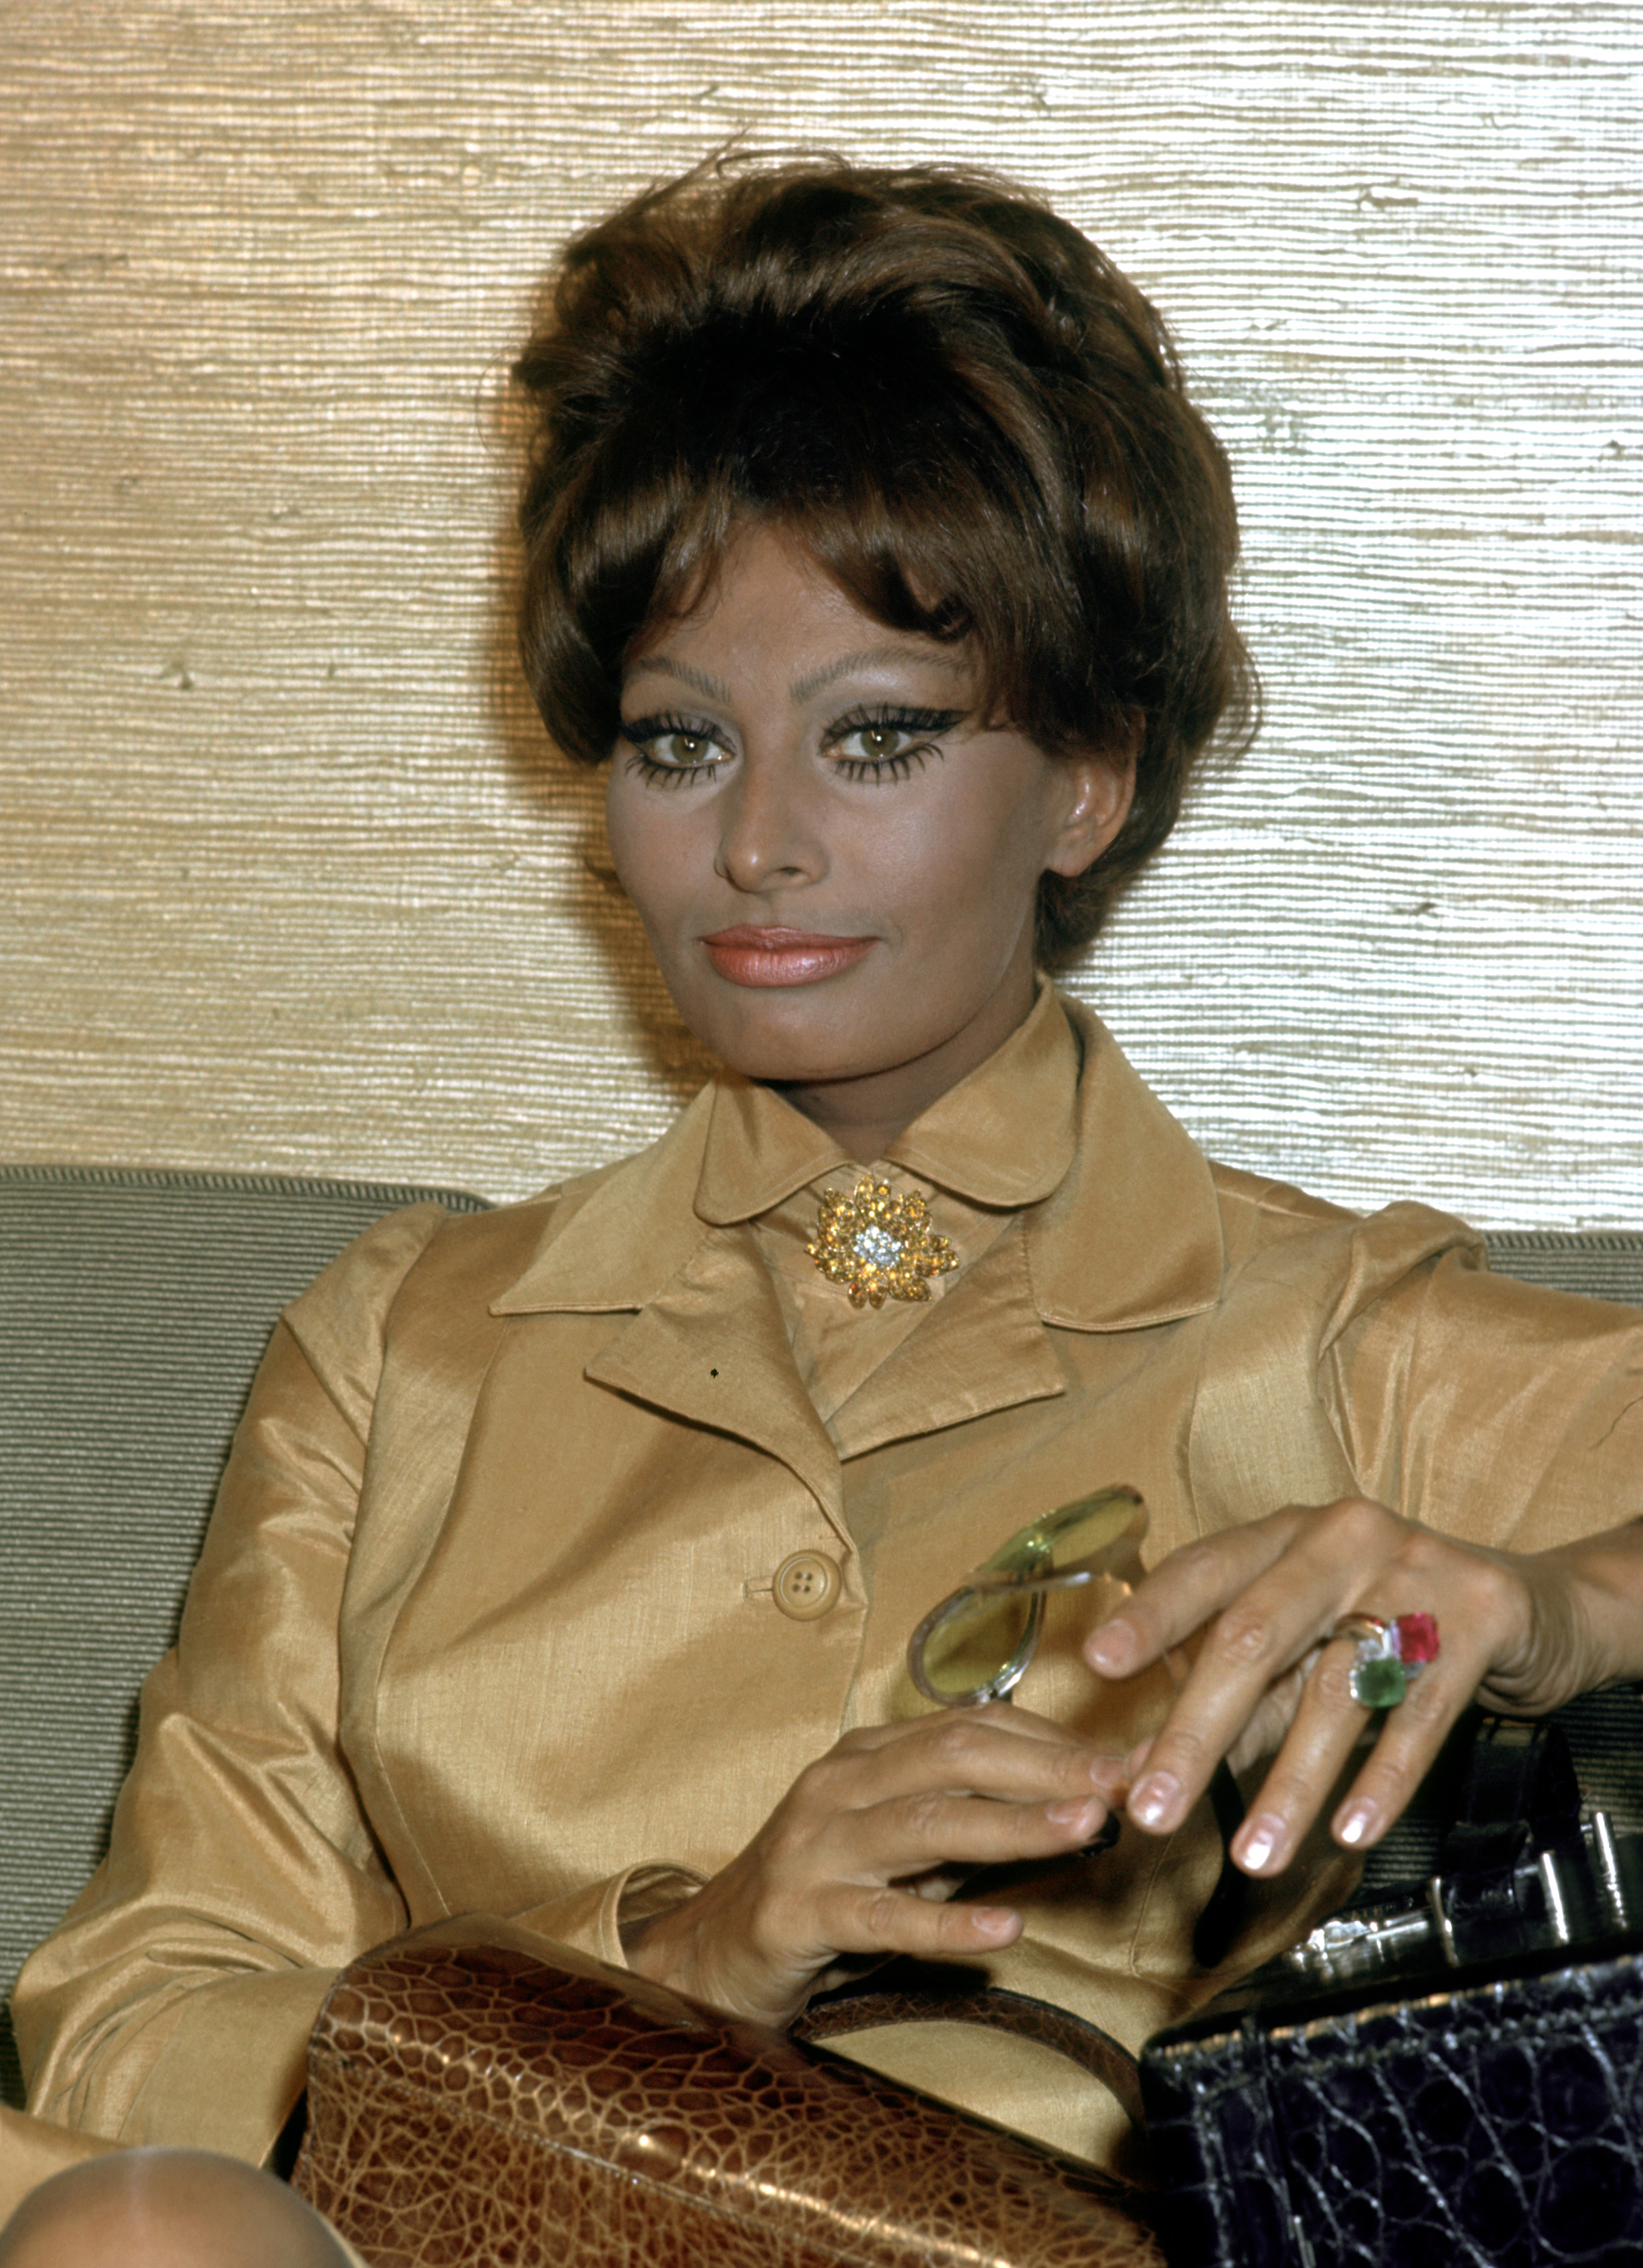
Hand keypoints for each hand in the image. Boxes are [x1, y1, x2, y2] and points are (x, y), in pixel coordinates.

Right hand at [622, 1704, 1120, 2027]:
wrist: (704, 1957)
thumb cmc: (819, 1898)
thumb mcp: (897, 1851)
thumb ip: (969, 1826)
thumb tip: (1077, 1810)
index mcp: (865, 1757)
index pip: (970, 1729)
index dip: (1052, 1741)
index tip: (1126, 1759)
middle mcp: (838, 1786)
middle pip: (953, 1757)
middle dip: (1046, 1766)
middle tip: (1123, 1781)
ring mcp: (814, 1847)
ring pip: (924, 1824)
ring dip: (1013, 1824)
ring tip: (1086, 1828)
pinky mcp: (795, 1915)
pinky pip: (881, 1918)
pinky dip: (945, 1923)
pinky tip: (1004, 1930)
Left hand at [1082, 1497, 1642, 1879]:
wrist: (1537, 1607)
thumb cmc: (1395, 1627)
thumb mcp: (1311, 1646)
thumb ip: (1238, 1700)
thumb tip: (1145, 1771)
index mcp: (1285, 1534)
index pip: (1203, 1570)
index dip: (1152, 1617)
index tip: (1097, 1665)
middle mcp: (1339, 1538)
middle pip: (1252, 1636)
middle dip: (1195, 1731)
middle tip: (1151, 1808)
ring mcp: (1412, 1570)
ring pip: (1333, 1688)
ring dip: (1289, 1783)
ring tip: (1253, 1856)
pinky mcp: (1477, 1617)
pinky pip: (1418, 1711)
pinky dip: (1382, 1778)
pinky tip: (1350, 1832)